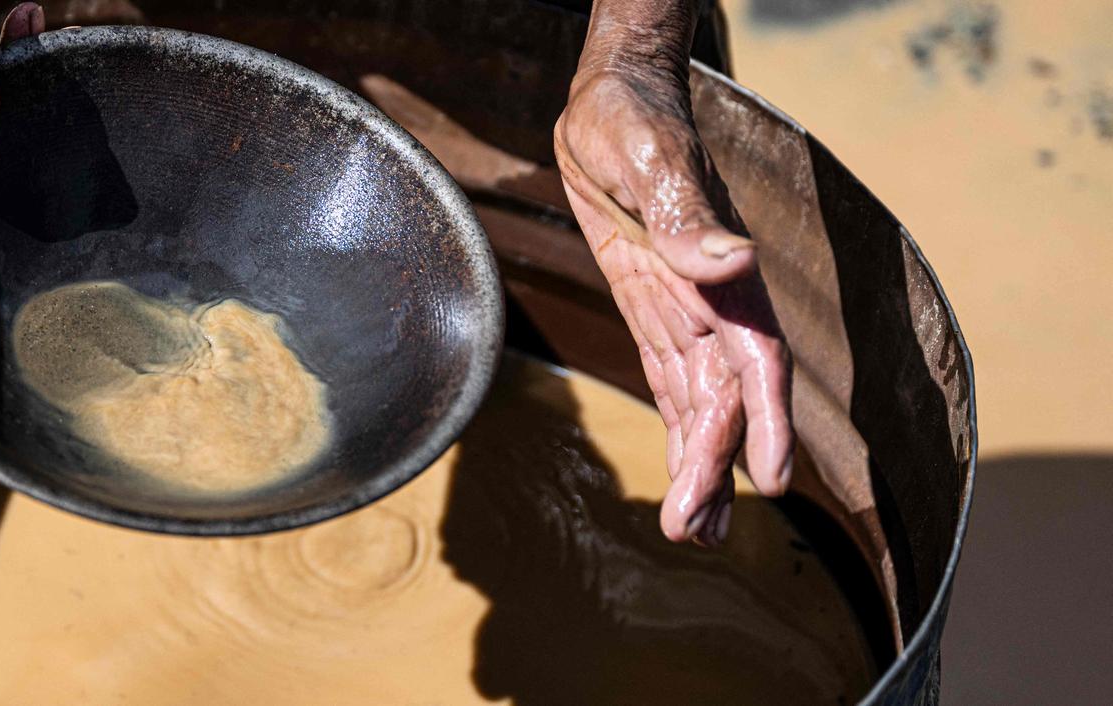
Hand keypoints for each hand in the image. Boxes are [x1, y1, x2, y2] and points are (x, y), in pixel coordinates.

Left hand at [554, 64, 792, 547]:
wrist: (613, 97)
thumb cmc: (632, 119)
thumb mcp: (651, 159)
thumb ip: (692, 219)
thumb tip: (734, 265)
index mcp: (724, 276)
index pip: (755, 363)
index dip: (762, 423)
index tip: (768, 482)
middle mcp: (715, 302)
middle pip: (725, 400)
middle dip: (713, 468)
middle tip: (693, 534)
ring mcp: (686, 309)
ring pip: (703, 405)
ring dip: (701, 468)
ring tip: (693, 534)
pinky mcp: (653, 310)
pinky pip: (673, 383)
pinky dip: (680, 432)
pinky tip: (686, 480)